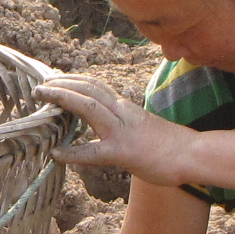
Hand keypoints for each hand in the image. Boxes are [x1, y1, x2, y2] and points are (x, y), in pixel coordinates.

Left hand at [33, 76, 195, 187]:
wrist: (193, 154)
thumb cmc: (172, 145)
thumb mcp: (144, 125)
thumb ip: (125, 122)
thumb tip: (108, 127)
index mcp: (126, 108)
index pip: (97, 86)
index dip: (74, 80)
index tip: (56, 79)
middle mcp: (123, 113)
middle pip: (89, 89)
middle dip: (62, 84)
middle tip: (40, 86)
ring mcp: (122, 132)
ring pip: (88, 108)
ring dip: (62, 99)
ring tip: (41, 99)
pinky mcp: (123, 153)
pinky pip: (93, 151)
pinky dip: (72, 152)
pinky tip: (56, 154)